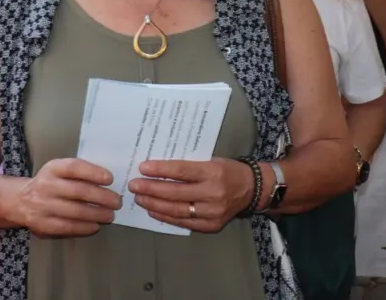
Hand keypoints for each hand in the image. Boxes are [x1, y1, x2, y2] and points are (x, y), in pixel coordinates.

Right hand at [9, 158, 120, 238]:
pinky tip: (96, 226)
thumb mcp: (59, 171)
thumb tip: (108, 182)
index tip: (110, 179)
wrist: (20, 201)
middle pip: (79, 192)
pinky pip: (68, 228)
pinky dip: (85, 228)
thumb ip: (79, 173)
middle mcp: (46, 186)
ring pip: (76, 212)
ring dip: (97, 215)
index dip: (93, 173)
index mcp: (52, 168)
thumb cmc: (50, 183)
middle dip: (102, 198)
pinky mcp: (43, 225)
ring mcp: (43, 207)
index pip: (74, 168)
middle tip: (117, 202)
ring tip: (110, 216)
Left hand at [129, 158, 252, 232]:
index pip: (181, 171)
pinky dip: (166, 216)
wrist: (251, 189)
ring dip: (154, 203)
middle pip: (175, 192)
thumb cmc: (227, 170)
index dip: (160, 170)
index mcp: (213, 172)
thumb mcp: (210, 161)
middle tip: (134, 185)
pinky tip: (153, 210)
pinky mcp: (211, 225)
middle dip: (151, 188)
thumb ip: (189, 165)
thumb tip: (158, 167)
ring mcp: (212, 211)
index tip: (143, 168)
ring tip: (139, 198)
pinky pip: (183, 222)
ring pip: (177, 209)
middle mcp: (213, 193)